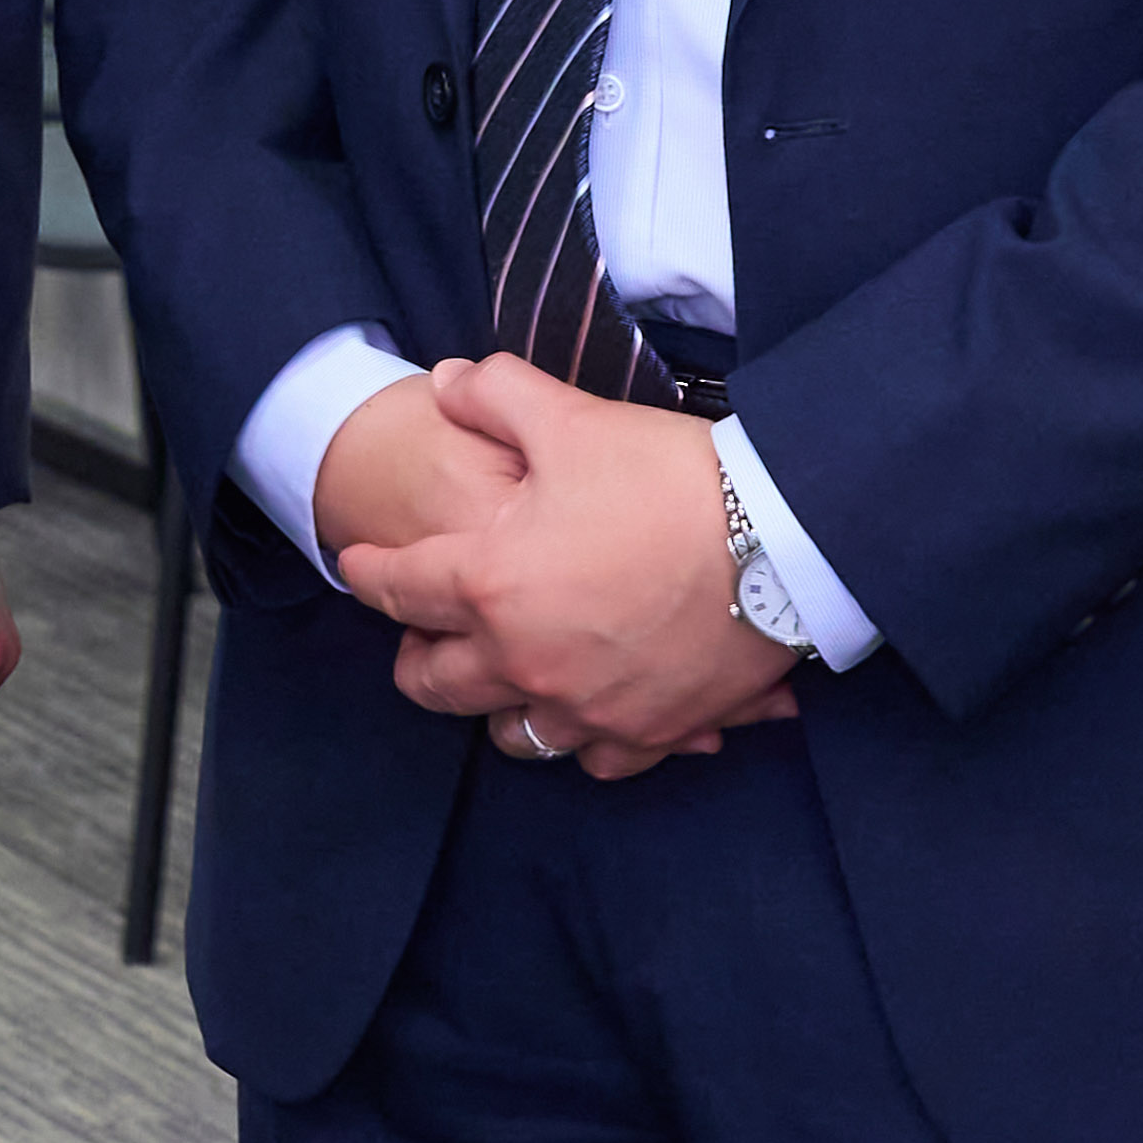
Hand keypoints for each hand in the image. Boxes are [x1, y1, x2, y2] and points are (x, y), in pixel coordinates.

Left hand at [343, 356, 799, 775]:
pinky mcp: (647, 732)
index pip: (398, 588)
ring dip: (497, 707)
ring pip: (511, 736)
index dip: (369, 571)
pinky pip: (596, 759)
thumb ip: (494, 396)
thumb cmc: (670, 478)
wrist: (782, 538)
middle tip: (424, 635)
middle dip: (417, 658)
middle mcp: (525, 661)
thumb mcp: (570, 417)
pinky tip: (594, 710)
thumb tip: (444, 384)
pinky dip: (587, 739)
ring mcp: (587, 708)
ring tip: (506, 676)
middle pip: (435, 684)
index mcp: (490, 584)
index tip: (360, 565)